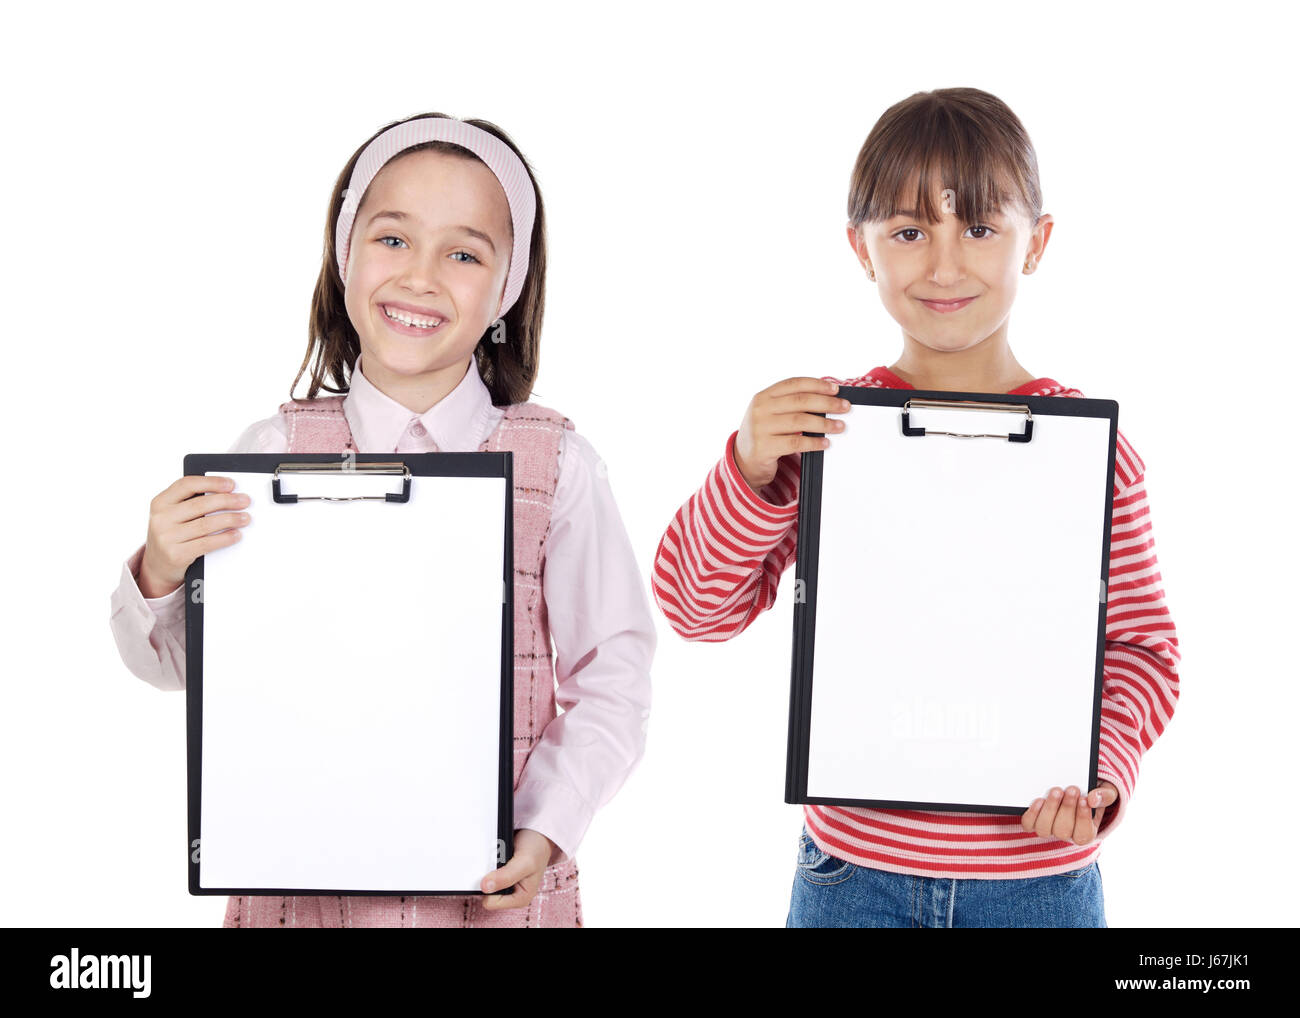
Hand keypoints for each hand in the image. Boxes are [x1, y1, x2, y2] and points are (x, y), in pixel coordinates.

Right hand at [138, 476, 250, 597]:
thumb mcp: (173, 515)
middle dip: (227, 501)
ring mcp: (166, 537)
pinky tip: (236, 535)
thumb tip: (228, 495)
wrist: (158, 566)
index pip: (187, 485)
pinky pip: (206, 543)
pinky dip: (225, 538)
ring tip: (245, 518)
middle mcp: (161, 518)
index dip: (211, 483)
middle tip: (245, 501)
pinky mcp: (176, 554)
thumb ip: (191, 503)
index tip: (231, 484)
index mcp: (160, 502)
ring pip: (206, 524)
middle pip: (200, 504)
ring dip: (230, 520)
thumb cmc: (172, 534)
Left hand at [479, 828, 558, 910]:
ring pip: (483, 882)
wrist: (537, 834)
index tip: (496, 869)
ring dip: (486, 868)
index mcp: (520, 898)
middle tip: (499, 861)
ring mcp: (504, 885)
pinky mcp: (499, 876)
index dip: (489, 887)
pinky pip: (484, 873)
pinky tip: (495, 855)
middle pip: (485, 893)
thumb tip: (485, 887)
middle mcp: (511, 895)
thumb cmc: (536, 849)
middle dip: (488, 877)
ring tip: (498, 857)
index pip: (490, 902)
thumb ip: (506, 876)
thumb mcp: (525, 862)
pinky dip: (487, 863)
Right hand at [733, 377, 849, 497]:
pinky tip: (825, 443)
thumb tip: (827, 400)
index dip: (817, 385)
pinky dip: (814, 443)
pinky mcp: (764, 447)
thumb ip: (790, 405)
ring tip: (839, 426)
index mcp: (763, 396)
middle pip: (800, 401)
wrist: (743, 461)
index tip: (835, 389)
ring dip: (824, 424)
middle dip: (827, 403)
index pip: (794, 384)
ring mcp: (760, 428)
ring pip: (800, 421)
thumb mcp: (770, 414)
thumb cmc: (764, 435)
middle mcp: (760, 409)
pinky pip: (796, 443)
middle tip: (844, 407)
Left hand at [1021, 782, 1118, 845]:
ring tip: (1056, 791)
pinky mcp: (1033, 821)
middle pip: (1063, 831)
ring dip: (1050, 809)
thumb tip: (1094, 799)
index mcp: (1086, 832)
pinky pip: (1028, 824)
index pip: (1084, 834)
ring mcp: (1048, 828)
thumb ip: (1106, 795)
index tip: (1085, 799)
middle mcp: (1066, 834)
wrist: (1075, 786)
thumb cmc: (1092, 793)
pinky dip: (1032, 813)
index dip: (1083, 818)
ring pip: (1044, 829)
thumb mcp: (1107, 791)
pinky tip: (1039, 799)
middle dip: (1068, 809)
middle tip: (1072, 789)